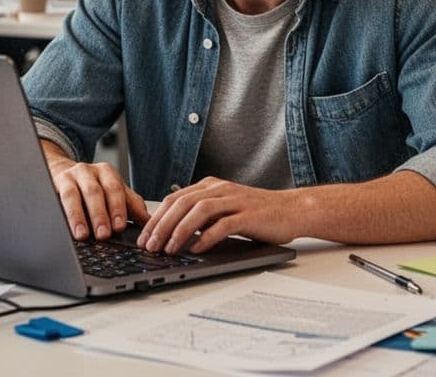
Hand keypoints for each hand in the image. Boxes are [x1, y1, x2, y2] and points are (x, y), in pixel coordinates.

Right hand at [42, 141, 148, 240]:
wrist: (63, 173)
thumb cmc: (94, 188)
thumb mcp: (114, 194)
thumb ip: (132, 207)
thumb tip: (150, 223)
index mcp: (107, 172)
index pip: (114, 189)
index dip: (117, 208)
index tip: (120, 226)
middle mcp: (88, 171)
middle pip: (94, 192)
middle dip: (100, 214)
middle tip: (104, 235)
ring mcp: (69, 176)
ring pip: (73, 195)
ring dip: (78, 216)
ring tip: (83, 235)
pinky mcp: (54, 184)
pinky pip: (56, 199)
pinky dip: (62, 213)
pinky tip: (64, 226)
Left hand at [139, 177, 301, 253]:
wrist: (292, 210)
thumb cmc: (257, 214)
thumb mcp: (224, 209)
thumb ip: (201, 216)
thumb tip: (172, 233)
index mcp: (211, 186)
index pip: (175, 199)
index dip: (156, 218)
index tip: (144, 237)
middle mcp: (220, 189)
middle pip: (182, 203)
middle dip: (162, 226)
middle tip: (149, 246)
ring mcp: (235, 201)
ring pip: (198, 211)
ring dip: (179, 231)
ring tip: (168, 249)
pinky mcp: (249, 215)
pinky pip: (223, 225)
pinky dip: (206, 238)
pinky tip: (196, 250)